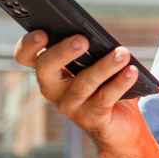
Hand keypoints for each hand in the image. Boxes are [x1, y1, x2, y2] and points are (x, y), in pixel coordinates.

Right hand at [13, 31, 146, 151]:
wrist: (121, 125)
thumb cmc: (106, 85)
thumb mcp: (96, 64)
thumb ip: (93, 50)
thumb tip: (102, 36)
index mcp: (50, 70)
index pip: (26, 56)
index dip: (28, 45)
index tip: (42, 32)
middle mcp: (53, 89)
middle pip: (45, 68)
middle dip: (62, 52)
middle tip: (82, 40)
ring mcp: (70, 106)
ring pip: (82, 83)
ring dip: (104, 66)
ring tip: (122, 54)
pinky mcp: (90, 118)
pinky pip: (104, 99)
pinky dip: (120, 83)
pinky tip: (131, 71)